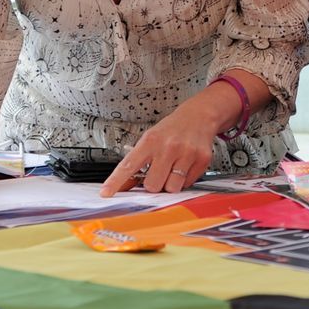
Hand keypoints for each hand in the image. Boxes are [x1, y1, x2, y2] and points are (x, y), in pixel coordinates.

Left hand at [101, 109, 216, 196]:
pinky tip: (184, 166)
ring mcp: (186, 153)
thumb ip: (137, 162)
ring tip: (173, 169)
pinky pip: (187, 184)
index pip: (128, 165)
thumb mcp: (150, 139)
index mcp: (151, 141)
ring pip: (172, 188)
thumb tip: (123, 186)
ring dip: (170, 184)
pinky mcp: (202, 160)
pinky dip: (184, 180)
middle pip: (153, 185)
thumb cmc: (171, 129)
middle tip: (158, 172)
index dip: (116, 181)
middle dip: (154, 184)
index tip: (106, 193)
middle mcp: (168, 147)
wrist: (199, 115)